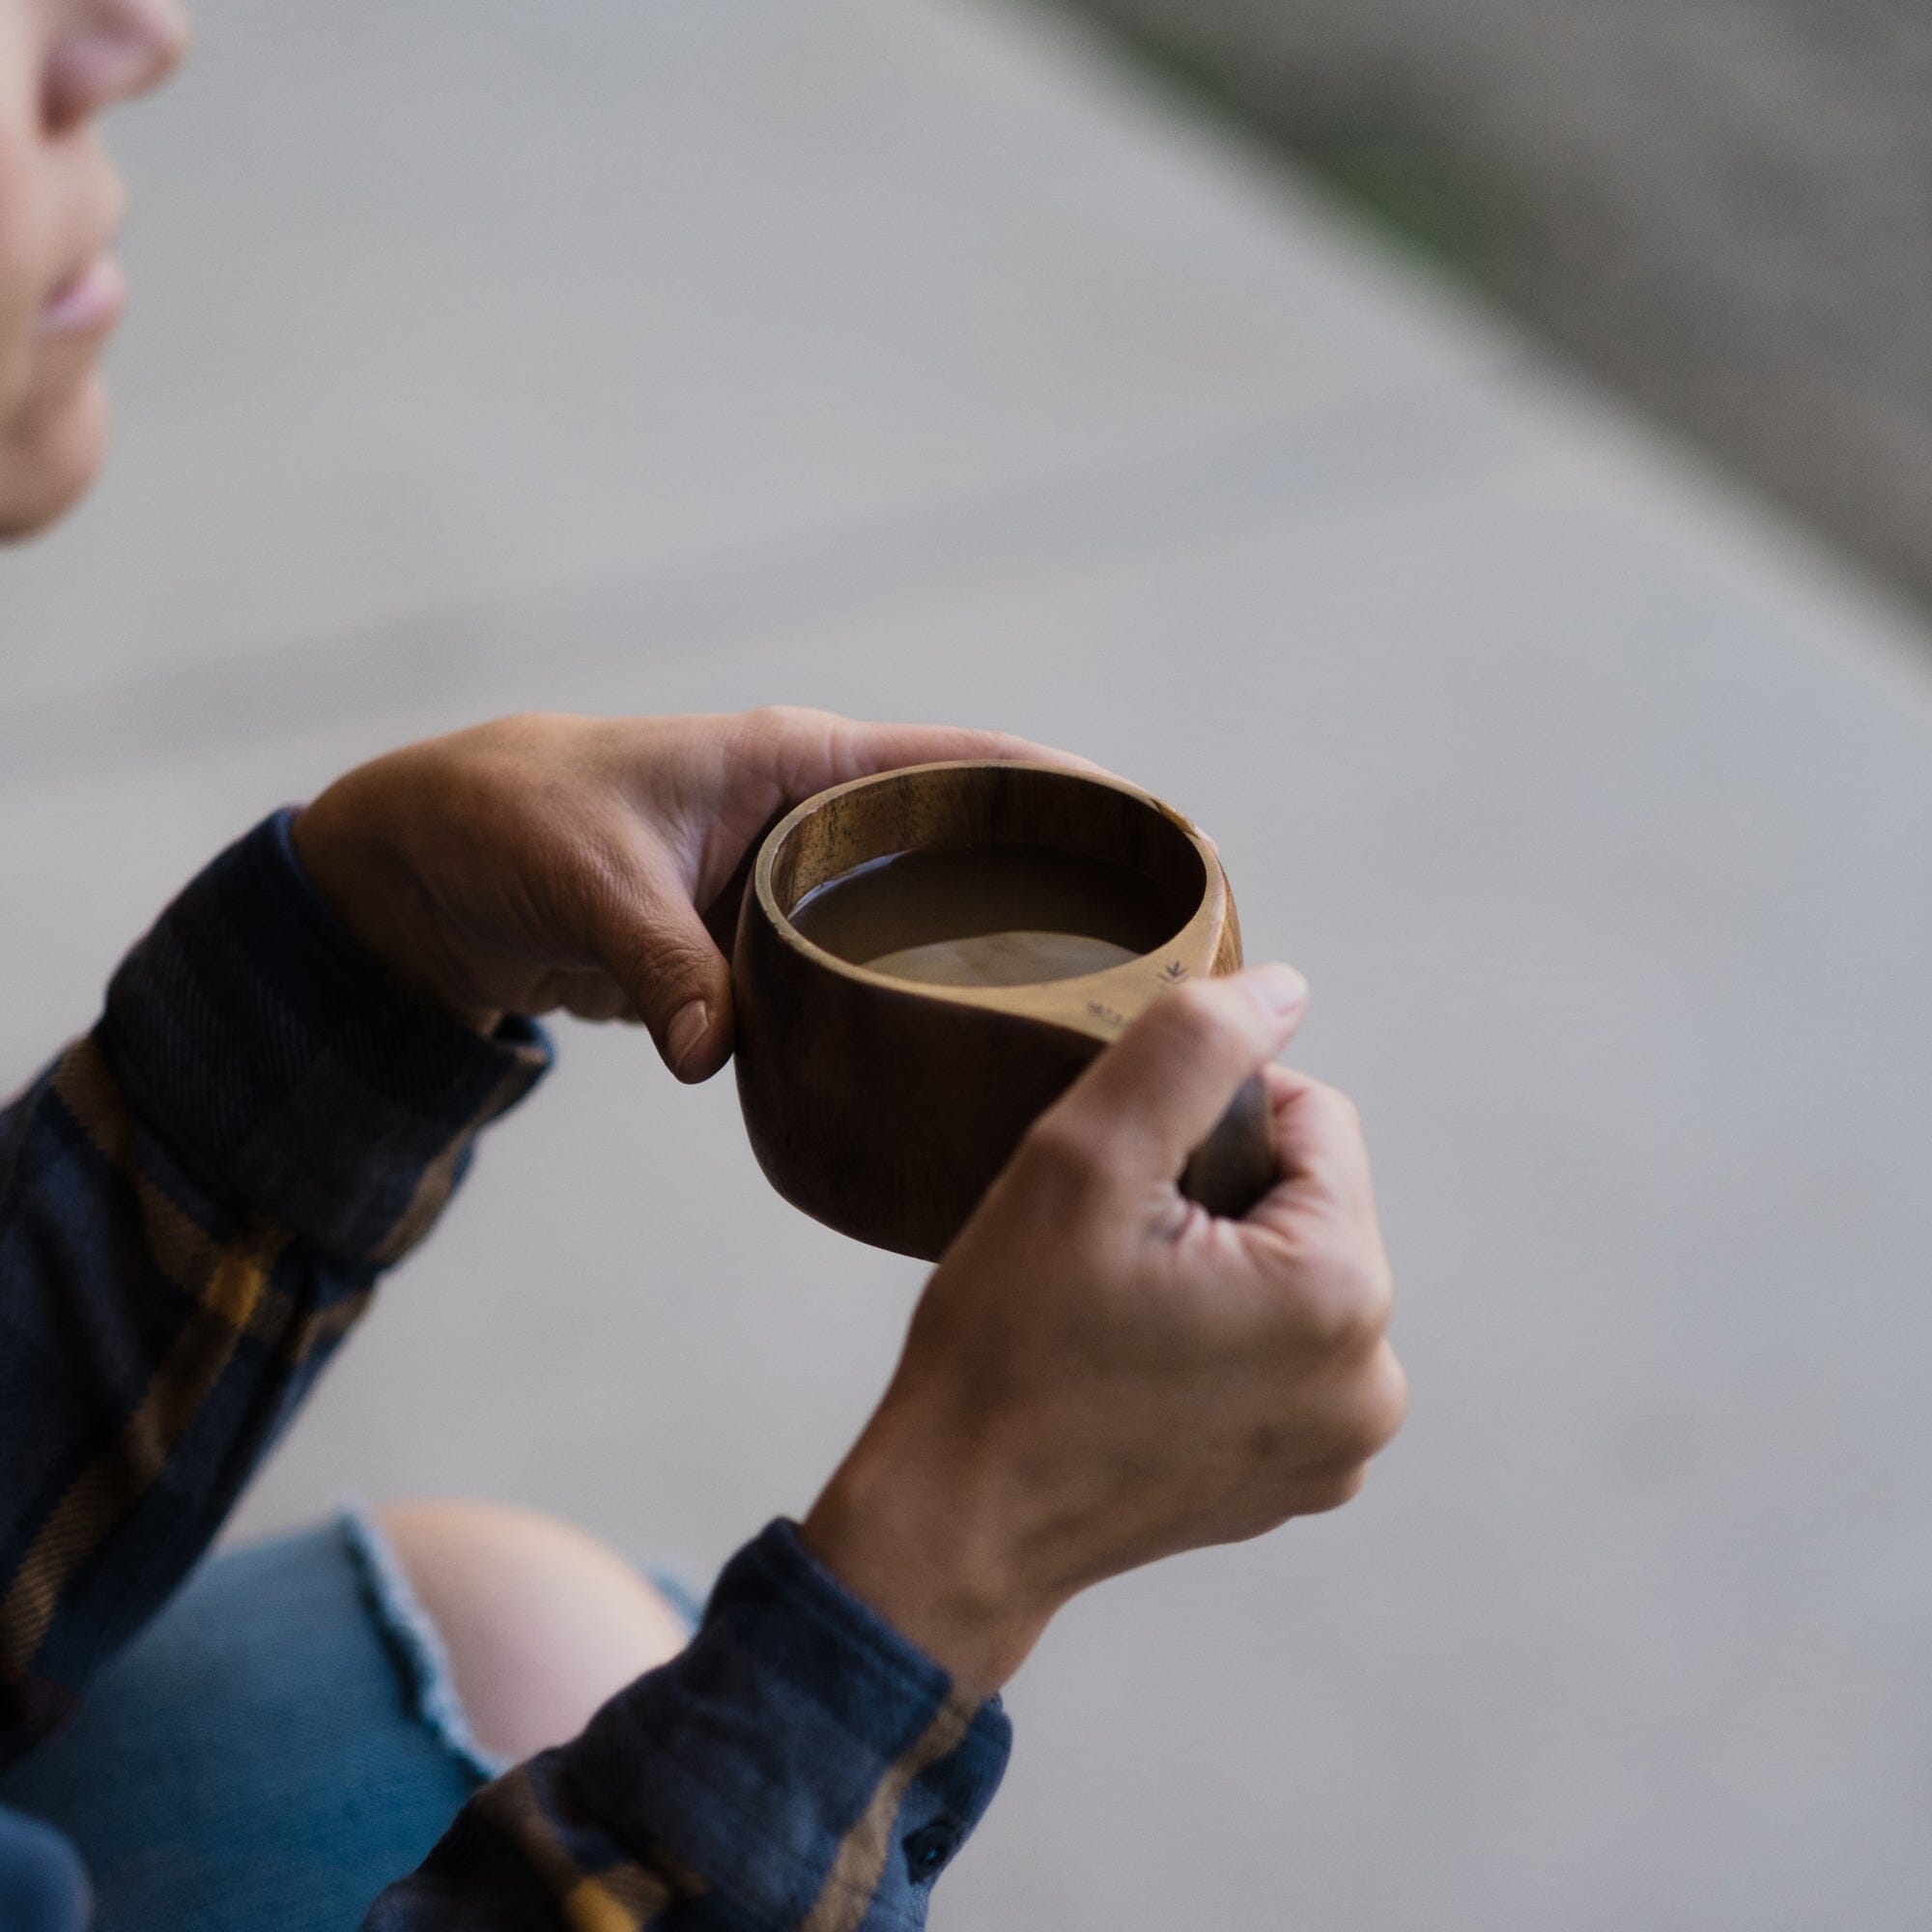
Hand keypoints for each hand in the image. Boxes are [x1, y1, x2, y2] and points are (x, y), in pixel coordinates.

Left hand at [293, 708, 1085, 1075]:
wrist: (425, 863)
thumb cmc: (506, 823)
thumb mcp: (591, 885)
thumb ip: (668, 965)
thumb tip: (723, 1057)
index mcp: (798, 764)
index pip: (965, 763)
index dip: (1067, 791)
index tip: (1160, 839)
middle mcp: (813, 816)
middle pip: (962, 844)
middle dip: (1046, 887)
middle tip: (1143, 960)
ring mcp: (791, 883)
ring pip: (912, 914)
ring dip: (976, 952)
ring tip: (1072, 1015)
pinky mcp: (757, 942)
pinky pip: (852, 967)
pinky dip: (897, 998)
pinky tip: (944, 1052)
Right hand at [802, 966, 1405, 1693]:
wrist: (957, 1522)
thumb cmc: (1007, 1347)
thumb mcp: (1083, 1159)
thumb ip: (1191, 1049)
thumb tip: (1284, 988)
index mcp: (1342, 1290)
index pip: (1311, 1118)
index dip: (1208, 1118)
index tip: (1124, 1177)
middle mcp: (1373, 1378)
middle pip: (1307, 1201)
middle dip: (1216, 1195)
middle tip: (1110, 1246)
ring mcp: (1343, 1445)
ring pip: (1291, 1272)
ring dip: (1219, 1262)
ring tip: (1120, 1307)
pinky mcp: (1304, 1482)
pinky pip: (1282, 1353)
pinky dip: (1222, 1338)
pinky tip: (1139, 1365)